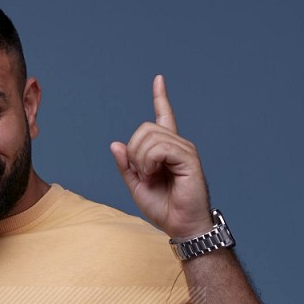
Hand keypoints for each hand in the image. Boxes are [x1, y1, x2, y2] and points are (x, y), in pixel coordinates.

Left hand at [110, 74, 213, 239]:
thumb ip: (126, 166)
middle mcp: (177, 144)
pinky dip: (149, 161)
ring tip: (150, 177)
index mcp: (166, 149)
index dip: (161, 97)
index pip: (164, 117)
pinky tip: (154, 174)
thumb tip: (115, 144)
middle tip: (141, 173)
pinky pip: (160, 148)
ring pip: (150, 137)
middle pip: (145, 128)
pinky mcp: (188, 157)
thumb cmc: (163, 208)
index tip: (158, 79)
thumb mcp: (136, 186)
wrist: (181, 225)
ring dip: (140, 159)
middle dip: (134, 151)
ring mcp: (184, 149)